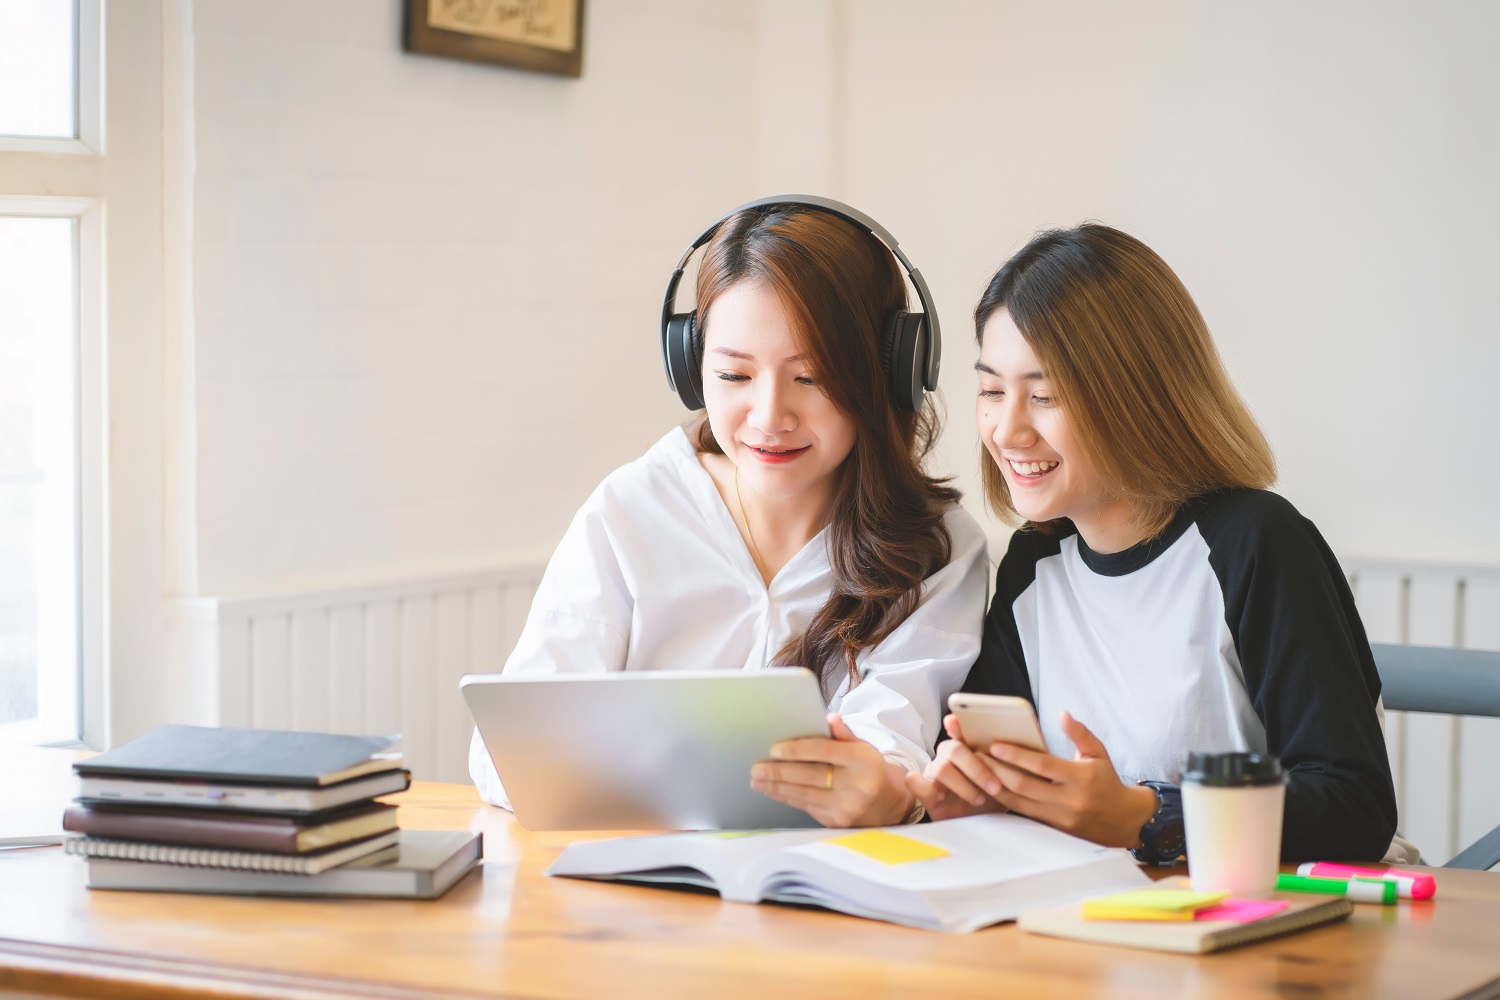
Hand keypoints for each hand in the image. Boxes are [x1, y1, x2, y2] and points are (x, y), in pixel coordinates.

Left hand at [750, 713, 915, 827]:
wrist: (889, 803)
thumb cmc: (869, 769)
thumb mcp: (862, 747)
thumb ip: (843, 734)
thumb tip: (829, 718)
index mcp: (863, 760)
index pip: (823, 752)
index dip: (796, 750)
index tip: (774, 749)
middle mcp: (857, 785)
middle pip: (810, 776)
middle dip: (779, 772)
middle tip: (756, 767)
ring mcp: (848, 807)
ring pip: (804, 794)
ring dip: (777, 787)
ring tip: (757, 780)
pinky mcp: (838, 822)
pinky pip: (806, 807)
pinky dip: (787, 798)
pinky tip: (773, 791)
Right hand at [904, 714, 1009, 820]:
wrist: (983, 824)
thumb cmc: (994, 796)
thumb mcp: (1008, 779)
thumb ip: (1011, 763)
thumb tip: (1023, 751)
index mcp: (969, 747)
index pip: (960, 728)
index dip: (957, 723)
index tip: (956, 721)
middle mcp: (949, 756)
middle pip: (954, 749)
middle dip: (977, 768)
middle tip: (995, 787)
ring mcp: (936, 773)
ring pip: (941, 767)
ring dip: (963, 785)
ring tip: (979, 799)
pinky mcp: (927, 793)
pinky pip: (915, 782)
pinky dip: (921, 785)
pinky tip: (940, 795)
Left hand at [979, 711, 1158, 847]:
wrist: (1122, 819)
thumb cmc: (1106, 781)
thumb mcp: (1098, 753)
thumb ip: (1080, 733)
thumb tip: (1062, 714)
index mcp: (1080, 778)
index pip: (1042, 766)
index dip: (1016, 756)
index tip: (995, 745)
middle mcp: (1068, 800)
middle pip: (1024, 785)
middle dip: (997, 770)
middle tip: (977, 755)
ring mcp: (1059, 818)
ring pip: (1018, 802)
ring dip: (995, 786)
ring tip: (978, 770)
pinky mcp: (1052, 829)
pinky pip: (1023, 813)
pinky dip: (1005, 800)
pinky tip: (990, 787)